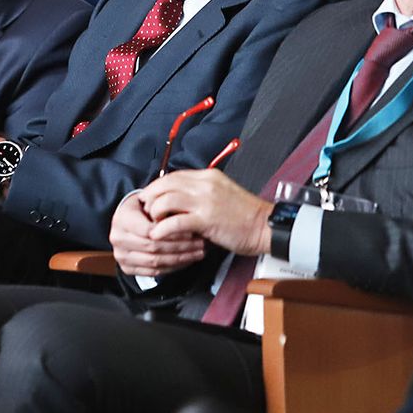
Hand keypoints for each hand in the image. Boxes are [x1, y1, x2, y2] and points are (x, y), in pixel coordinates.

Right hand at [110, 191, 204, 276]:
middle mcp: (118, 238)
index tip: (190, 232)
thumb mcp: (149, 200)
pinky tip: (186, 261)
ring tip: (197, 253)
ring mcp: (121, 255)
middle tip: (199, 244)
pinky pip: (153, 272)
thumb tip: (186, 217)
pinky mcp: (126, 268)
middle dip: (180, 247)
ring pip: (155, 262)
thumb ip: (163, 208)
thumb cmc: (142, 209)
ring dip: (180, 259)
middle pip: (153, 247)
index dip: (171, 232)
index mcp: (122, 219)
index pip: (149, 230)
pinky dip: (173, 268)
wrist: (126, 220)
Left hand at [136, 169, 273, 257]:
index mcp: (207, 176)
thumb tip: (176, 199)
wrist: (265, 226)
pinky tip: (158, 236)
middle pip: (164, 185)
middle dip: (150, 199)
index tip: (150, 199)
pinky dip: (162, 229)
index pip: (172, 176)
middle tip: (146, 213)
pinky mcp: (207, 220)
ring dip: (154, 214)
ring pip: (165, 200)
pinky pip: (175, 222)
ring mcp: (205, 201)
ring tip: (154, 225)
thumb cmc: (244, 214)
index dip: (156, 188)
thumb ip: (200, 192)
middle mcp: (204, 184)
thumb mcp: (220, 193)